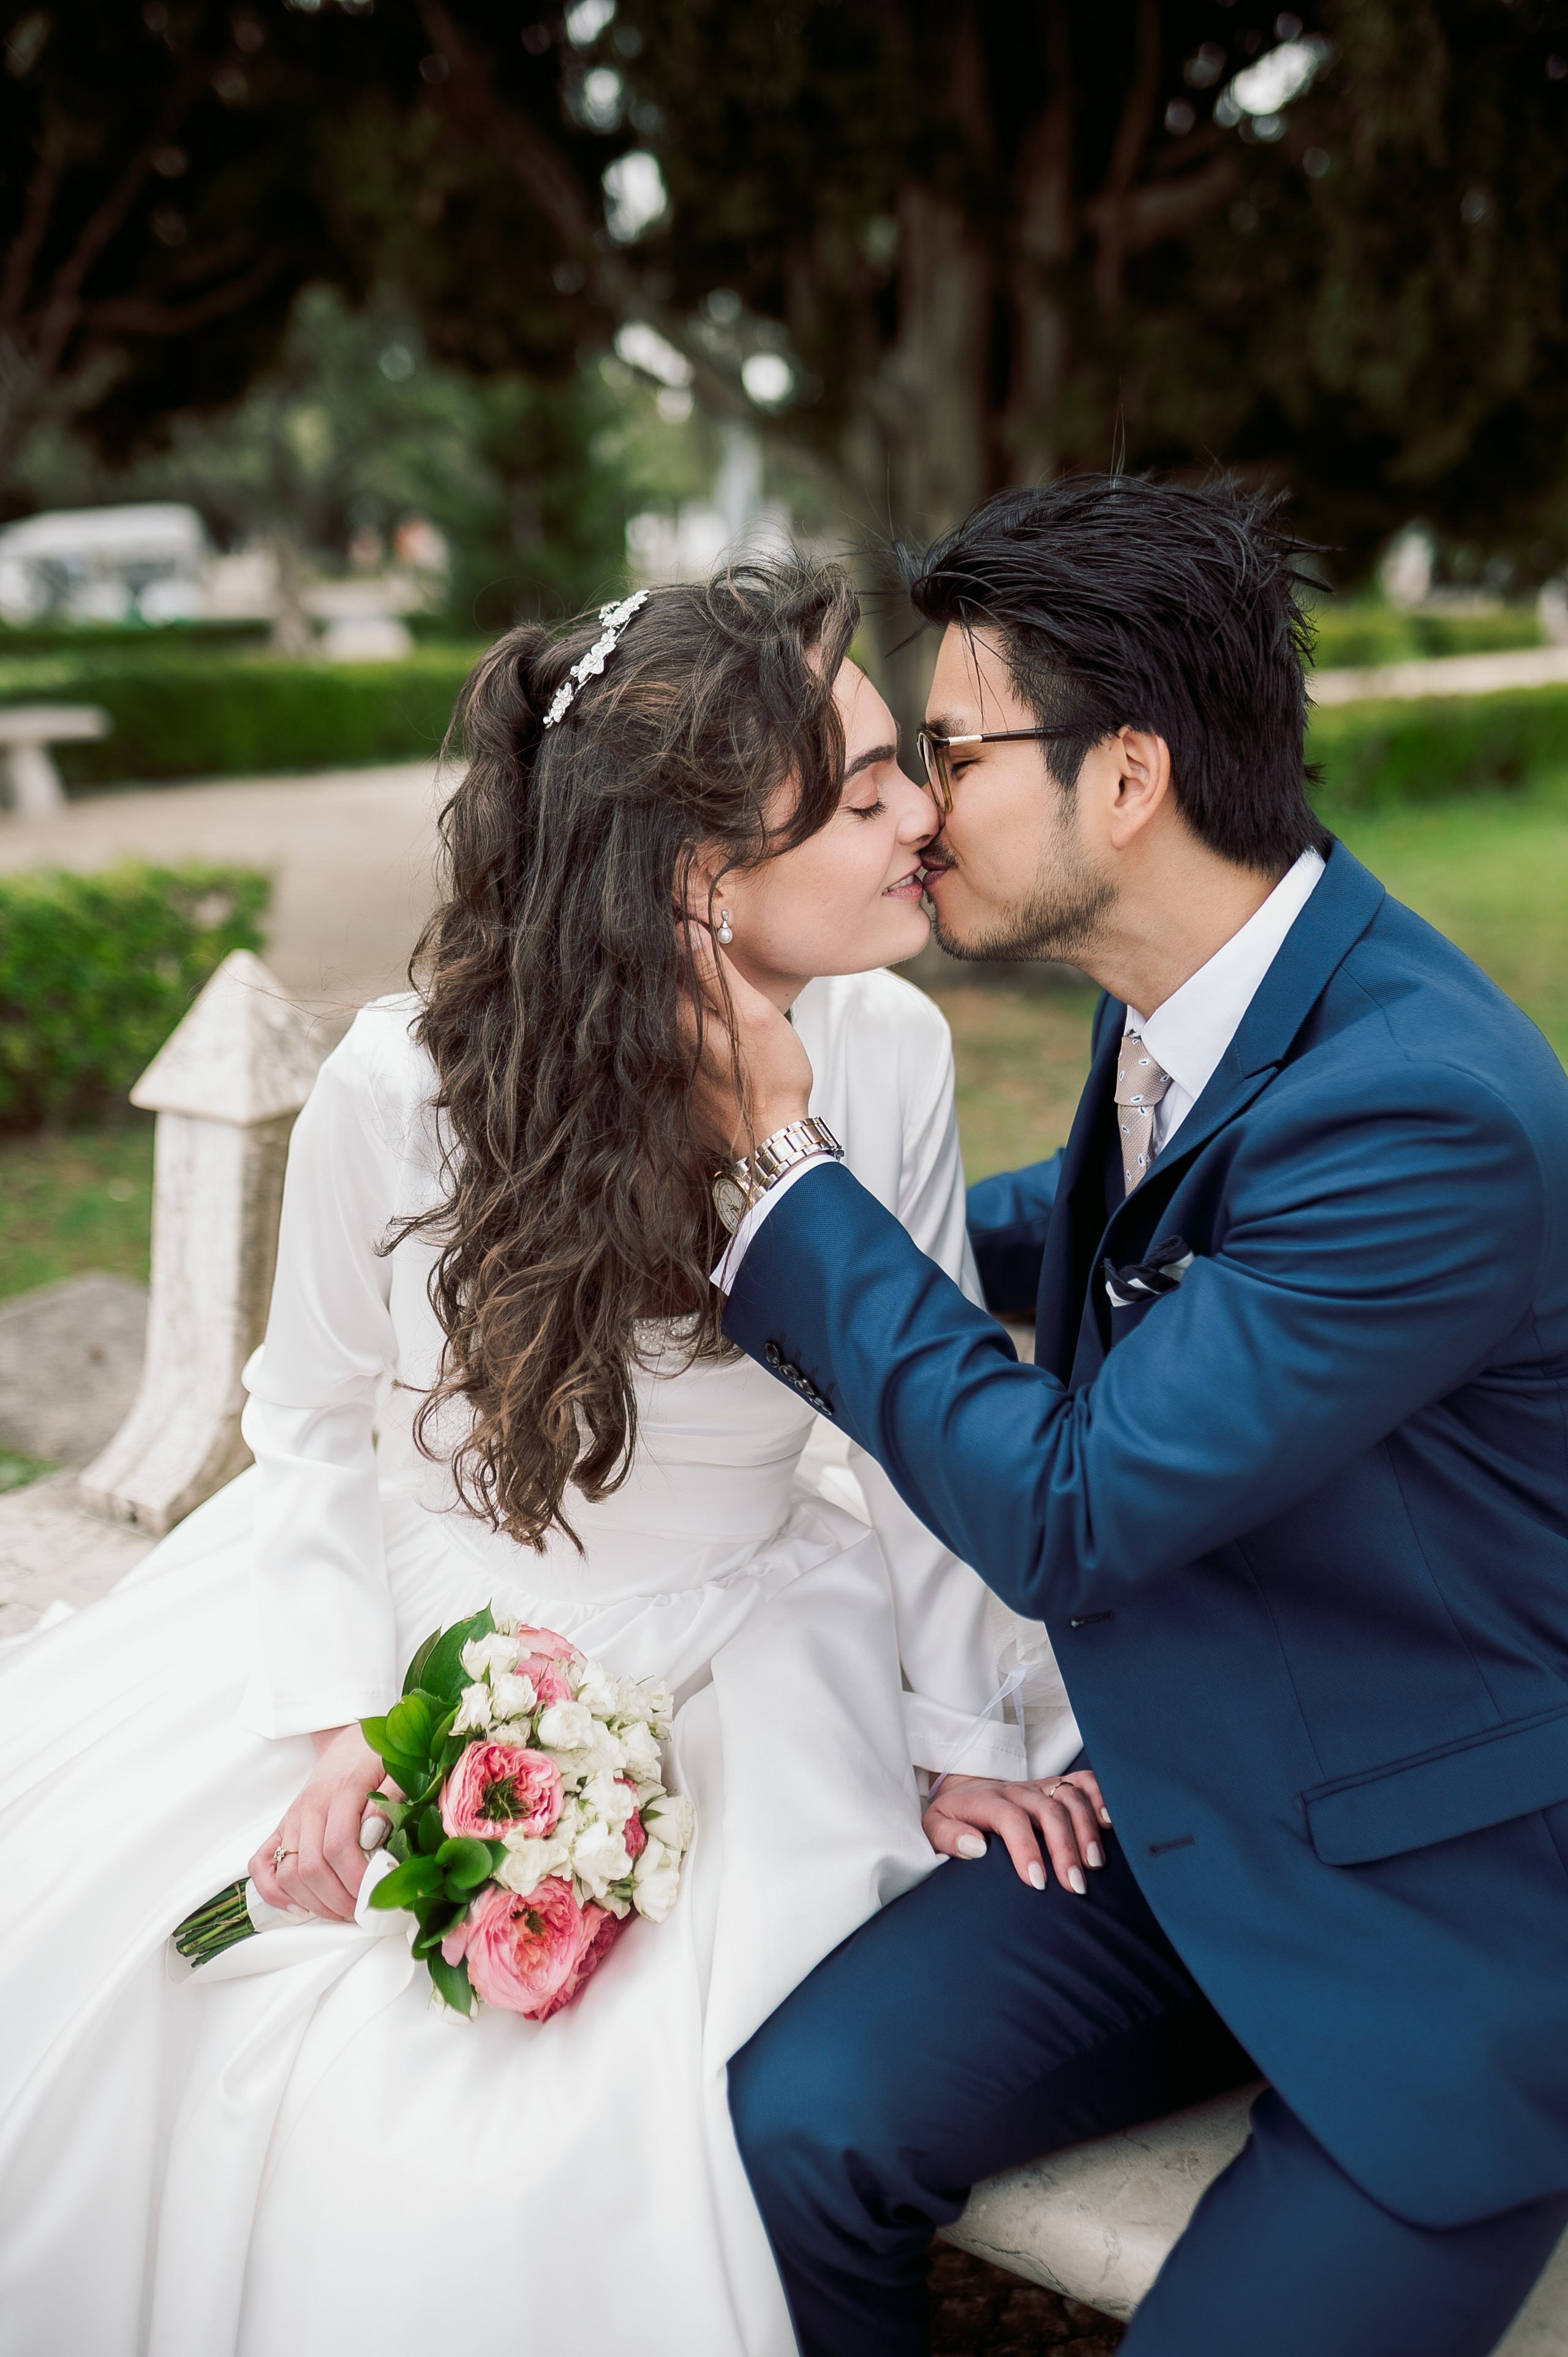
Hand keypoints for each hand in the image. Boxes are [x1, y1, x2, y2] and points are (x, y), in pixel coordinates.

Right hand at [249, 1725, 394, 1923]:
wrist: (351, 1741)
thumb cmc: (376, 1758)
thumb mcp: (396, 1769)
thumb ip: (390, 1801)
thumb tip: (372, 1837)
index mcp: (340, 1792)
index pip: (338, 1847)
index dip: (354, 1878)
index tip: (374, 1895)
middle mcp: (309, 1808)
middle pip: (310, 1867)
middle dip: (336, 1899)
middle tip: (361, 1911)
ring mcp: (292, 1819)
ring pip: (287, 1873)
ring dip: (313, 1902)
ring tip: (341, 1911)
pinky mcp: (282, 1827)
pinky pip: (261, 1864)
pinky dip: (273, 1891)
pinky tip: (299, 1905)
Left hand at [678, 918, 812, 1160]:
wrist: (771, 1141)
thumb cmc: (770, 1080)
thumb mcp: (751, 1016)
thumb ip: (717, 974)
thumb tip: (685, 931)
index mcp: (682, 1017)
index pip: (665, 964)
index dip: (674, 937)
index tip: (681, 914)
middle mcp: (672, 1040)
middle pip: (669, 990)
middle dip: (679, 964)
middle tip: (691, 933)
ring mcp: (679, 1063)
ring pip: (678, 1016)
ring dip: (688, 994)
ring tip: (702, 969)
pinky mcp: (690, 1082)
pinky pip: (688, 1042)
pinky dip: (696, 1025)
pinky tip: (715, 1024)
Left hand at [923, 1768, 1111, 1894]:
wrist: (965, 1790)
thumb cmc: (953, 1818)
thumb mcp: (934, 1828)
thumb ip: (949, 1838)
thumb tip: (976, 1848)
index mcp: (988, 1800)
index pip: (1012, 1818)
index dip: (1026, 1849)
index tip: (1037, 1883)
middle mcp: (1019, 1790)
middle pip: (1049, 1810)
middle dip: (1065, 1847)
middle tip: (1075, 1885)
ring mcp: (1041, 1786)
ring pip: (1071, 1796)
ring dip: (1087, 1829)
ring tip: (1096, 1864)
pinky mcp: (1057, 1786)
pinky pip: (1085, 1783)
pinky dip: (1102, 1797)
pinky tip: (1112, 1822)